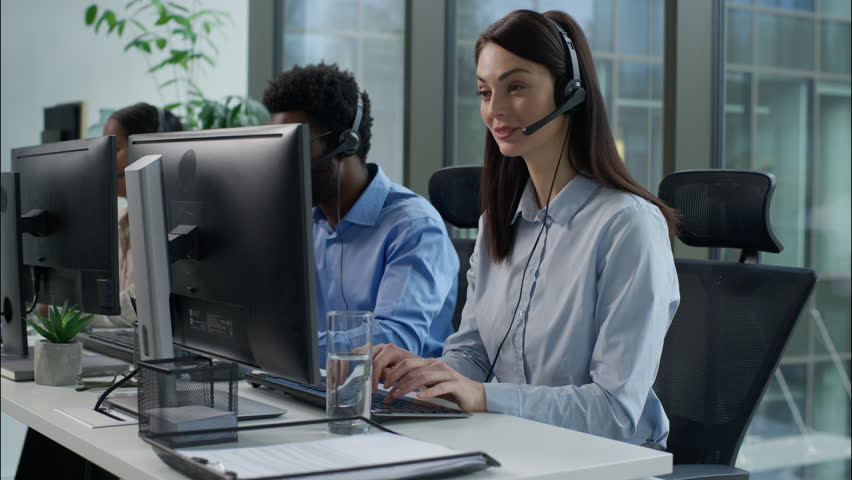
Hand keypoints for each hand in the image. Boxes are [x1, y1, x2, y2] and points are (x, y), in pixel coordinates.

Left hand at [372, 344, 486, 412]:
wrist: (475, 395)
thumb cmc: (451, 390)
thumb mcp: (431, 384)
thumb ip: (417, 381)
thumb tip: (396, 386)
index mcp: (429, 363)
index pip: (407, 364)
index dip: (393, 373)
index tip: (384, 385)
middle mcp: (437, 365)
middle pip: (412, 369)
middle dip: (397, 380)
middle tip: (388, 393)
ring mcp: (447, 373)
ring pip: (423, 377)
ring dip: (407, 387)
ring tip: (398, 396)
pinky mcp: (455, 384)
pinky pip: (440, 386)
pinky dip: (428, 392)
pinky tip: (420, 397)